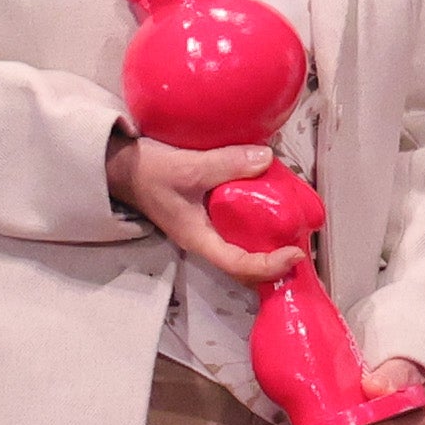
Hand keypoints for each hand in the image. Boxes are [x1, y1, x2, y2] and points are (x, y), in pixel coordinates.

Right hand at [119, 131, 300, 284]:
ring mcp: (206, 227)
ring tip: (296, 227)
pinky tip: (274, 203)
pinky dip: (258, 220)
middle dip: (275, 261)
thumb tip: (267, 158)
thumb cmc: (148, 171)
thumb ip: (225, 163)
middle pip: (244, 263)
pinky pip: (238, 224)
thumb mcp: (187, 167)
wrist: (121, 165)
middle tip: (303, 243)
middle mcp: (205, 239)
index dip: (269, 265)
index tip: (295, 253)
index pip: (238, 264)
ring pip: (243, 245)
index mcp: (198, 238)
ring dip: (268, 242)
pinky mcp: (208, 213)